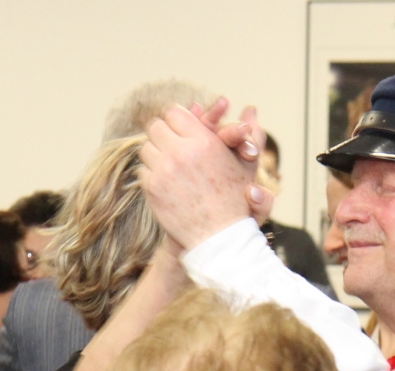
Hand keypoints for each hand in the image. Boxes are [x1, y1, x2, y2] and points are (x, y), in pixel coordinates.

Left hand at [140, 101, 270, 248]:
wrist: (220, 238)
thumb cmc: (237, 201)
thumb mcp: (247, 164)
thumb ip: (249, 134)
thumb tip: (252, 108)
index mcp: (204, 141)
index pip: (174, 112)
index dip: (177, 120)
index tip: (182, 131)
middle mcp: (181, 152)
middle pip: (155, 126)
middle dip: (164, 135)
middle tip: (173, 147)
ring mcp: (163, 170)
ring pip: (146, 147)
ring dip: (156, 154)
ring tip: (170, 166)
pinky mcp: (152, 188)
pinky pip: (143, 169)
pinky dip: (152, 174)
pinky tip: (167, 184)